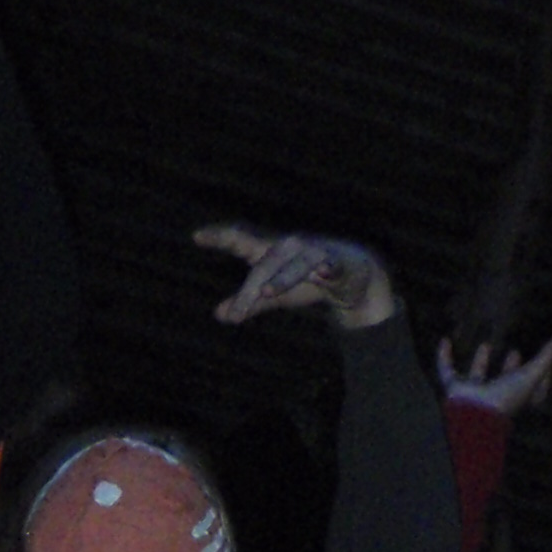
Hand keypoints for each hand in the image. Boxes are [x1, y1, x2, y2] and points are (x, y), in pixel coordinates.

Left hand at [197, 224, 394, 332]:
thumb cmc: (310, 280)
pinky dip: (325, 269)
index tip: (198, 236)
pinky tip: (322, 274)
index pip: (242, 240)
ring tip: (267, 293)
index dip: (221, 237)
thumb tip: (220, 315)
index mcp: (271, 252)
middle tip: (237, 313)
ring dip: (282, 279)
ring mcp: (315, 252)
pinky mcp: (338, 263)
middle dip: (251, 288)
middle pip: (266, 262)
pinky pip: (330, 264)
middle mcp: (290, 247)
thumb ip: (251, 302)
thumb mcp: (277, 294)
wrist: (354, 278)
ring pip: (296, 263)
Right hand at [434, 331, 551, 416]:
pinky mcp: (455, 390)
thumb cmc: (506, 397)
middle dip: (510, 367)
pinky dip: (444, 358)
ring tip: (486, 344)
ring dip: (480, 362)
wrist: (475, 415)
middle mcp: (496, 397)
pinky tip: (445, 340)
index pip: (533, 387)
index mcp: (517, 397)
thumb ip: (548, 355)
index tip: (545, 358)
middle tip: (515, 351)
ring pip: (477, 377)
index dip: (541, 375)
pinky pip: (447, 372)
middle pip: (505, 382)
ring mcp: (474, 395)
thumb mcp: (532, 373)